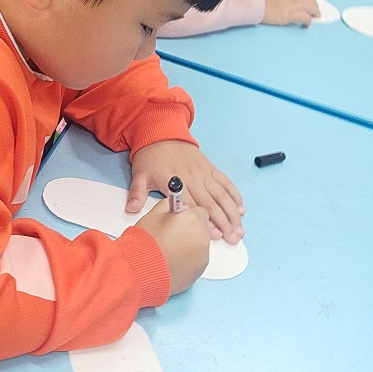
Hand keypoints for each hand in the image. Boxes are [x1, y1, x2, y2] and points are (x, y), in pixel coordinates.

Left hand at [127, 141, 244, 242]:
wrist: (160, 133)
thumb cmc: (150, 157)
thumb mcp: (140, 175)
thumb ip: (137, 193)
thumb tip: (131, 208)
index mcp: (177, 183)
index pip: (194, 206)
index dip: (206, 221)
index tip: (215, 235)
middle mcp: (194, 178)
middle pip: (212, 203)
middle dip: (225, 222)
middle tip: (234, 238)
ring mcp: (204, 173)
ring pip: (222, 195)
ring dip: (233, 212)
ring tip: (240, 228)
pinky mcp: (210, 168)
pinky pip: (225, 182)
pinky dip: (234, 195)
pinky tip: (241, 208)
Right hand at [136, 200, 210, 294]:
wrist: (140, 271)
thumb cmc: (144, 244)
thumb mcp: (152, 215)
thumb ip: (169, 206)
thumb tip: (176, 207)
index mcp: (193, 220)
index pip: (201, 212)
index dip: (188, 216)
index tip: (180, 220)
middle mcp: (202, 237)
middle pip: (202, 229)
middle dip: (190, 231)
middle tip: (172, 236)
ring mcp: (203, 256)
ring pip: (200, 246)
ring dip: (189, 246)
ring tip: (169, 251)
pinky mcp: (199, 271)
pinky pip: (197, 261)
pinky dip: (188, 261)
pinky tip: (171, 261)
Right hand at [259, 0, 321, 26]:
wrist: (248, 2)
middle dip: (311, 2)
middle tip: (314, 6)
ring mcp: (287, 5)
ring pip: (308, 5)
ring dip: (314, 10)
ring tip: (316, 14)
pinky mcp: (286, 16)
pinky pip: (303, 17)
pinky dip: (308, 21)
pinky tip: (307, 24)